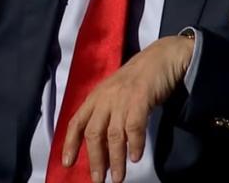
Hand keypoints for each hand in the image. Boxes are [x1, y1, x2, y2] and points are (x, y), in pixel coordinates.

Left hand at [61, 35, 193, 182]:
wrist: (161, 58)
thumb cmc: (138, 79)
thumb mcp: (115, 94)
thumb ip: (107, 114)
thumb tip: (102, 147)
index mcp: (96, 96)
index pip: (76, 121)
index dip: (70, 143)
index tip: (67, 163)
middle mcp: (105, 97)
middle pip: (94, 133)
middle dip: (95, 159)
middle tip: (97, 180)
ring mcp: (122, 97)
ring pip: (113, 134)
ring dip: (115, 159)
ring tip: (117, 178)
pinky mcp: (140, 98)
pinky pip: (134, 126)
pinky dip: (134, 144)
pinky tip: (135, 157)